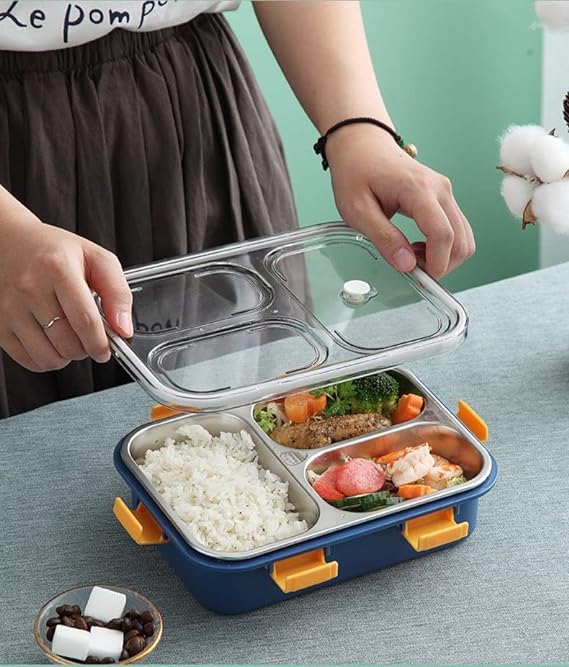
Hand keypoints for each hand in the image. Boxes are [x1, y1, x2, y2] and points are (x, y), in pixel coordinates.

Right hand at [0, 205, 132, 371]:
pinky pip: (29, 361)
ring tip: (70, 338)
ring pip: (49, 357)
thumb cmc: (54, 251)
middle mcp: (30, 288)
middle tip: (89, 337)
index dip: (101, 344)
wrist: (8, 242)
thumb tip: (124, 328)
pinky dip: (47, 360)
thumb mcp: (96, 258)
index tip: (107, 349)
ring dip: (68, 356)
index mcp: (58, 268)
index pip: (86, 321)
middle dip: (87, 349)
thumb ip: (117, 292)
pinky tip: (52, 342)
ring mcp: (10, 308)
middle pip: (69, 344)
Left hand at [325, 124, 474, 277]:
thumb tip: (406, 265)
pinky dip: (443, 246)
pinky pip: (456, 230)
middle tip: (409, 267)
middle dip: (441, 264)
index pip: (442, 234)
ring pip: (464, 238)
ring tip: (410, 255)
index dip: (436, 263)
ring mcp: (446, 192)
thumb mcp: (357, 210)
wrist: (362, 145)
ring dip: (443, 257)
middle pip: (461, 240)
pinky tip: (416, 246)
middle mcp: (440, 189)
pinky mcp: (444, 197)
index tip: (420, 278)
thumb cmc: (355, 173)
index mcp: (419, 190)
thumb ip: (383, 238)